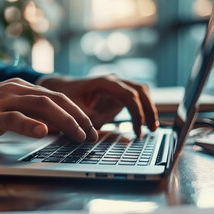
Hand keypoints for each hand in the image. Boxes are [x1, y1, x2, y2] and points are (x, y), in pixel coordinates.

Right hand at [0, 78, 98, 149]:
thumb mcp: (5, 109)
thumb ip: (27, 112)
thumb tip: (53, 126)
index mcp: (19, 87)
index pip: (56, 96)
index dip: (76, 111)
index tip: (90, 127)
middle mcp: (14, 89)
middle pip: (55, 98)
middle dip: (78, 116)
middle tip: (91, 133)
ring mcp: (3, 101)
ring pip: (41, 106)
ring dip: (64, 120)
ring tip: (78, 134)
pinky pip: (14, 118)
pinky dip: (30, 125)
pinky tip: (43, 132)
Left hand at [39, 74, 158, 136]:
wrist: (62, 87)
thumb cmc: (67, 97)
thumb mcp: (75, 111)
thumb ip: (89, 120)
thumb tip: (100, 132)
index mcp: (104, 83)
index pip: (129, 96)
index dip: (136, 113)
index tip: (137, 130)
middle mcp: (114, 81)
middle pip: (140, 91)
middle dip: (149, 110)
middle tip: (152, 129)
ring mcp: (118, 85)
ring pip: (142, 92)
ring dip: (149, 108)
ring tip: (152, 128)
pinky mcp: (119, 92)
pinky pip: (137, 97)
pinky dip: (143, 108)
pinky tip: (145, 123)